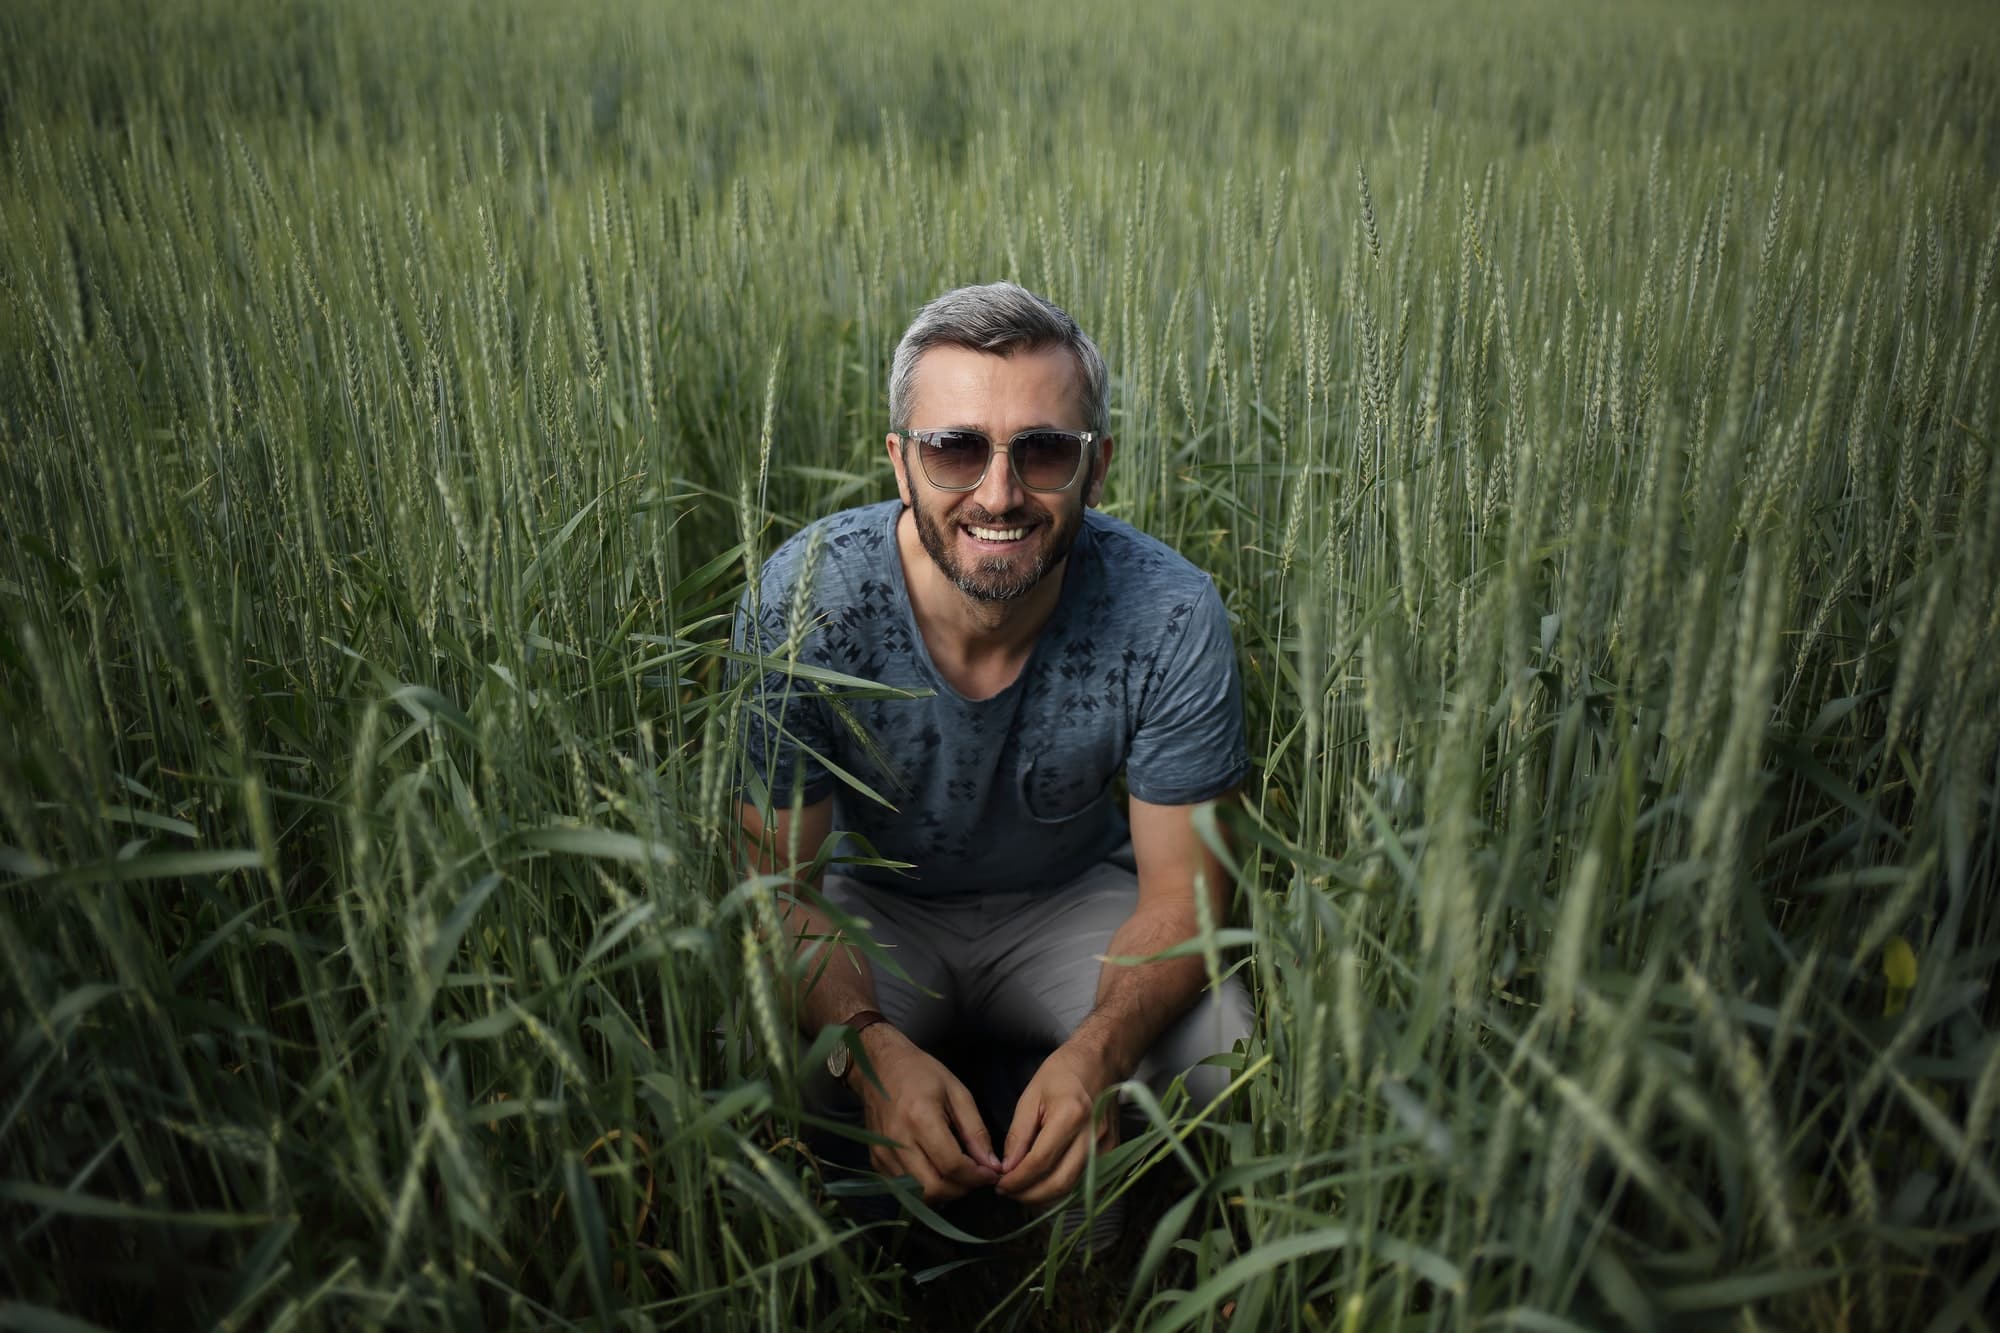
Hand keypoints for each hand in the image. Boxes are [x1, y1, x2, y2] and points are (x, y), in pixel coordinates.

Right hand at [851, 1027, 1000, 1204]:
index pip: (952, 1166)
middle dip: (961, 1190)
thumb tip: (992, 1165)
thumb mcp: (957, 1093)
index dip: (977, 1176)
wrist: (877, 1066)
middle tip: (975, 1177)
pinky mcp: (875, 1161)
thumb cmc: (921, 1074)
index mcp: (921, 1118)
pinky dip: (924, 1187)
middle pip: (933, 1189)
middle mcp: (898, 1141)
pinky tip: (936, 1170)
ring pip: (917, 1195)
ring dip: (943, 1192)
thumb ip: (975, 1131)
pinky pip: (903, 1188)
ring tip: (957, 1175)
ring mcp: (883, 1154)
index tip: (991, 1173)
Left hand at [996, 1042, 1117, 1206]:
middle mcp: (1092, 1135)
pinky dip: (1067, 1192)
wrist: (1101, 1061)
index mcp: (1070, 1115)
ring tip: (1025, 1191)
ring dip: (1047, 1197)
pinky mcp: (1113, 1151)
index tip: (1000, 1185)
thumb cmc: (1063, 1073)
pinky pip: (1088, 1184)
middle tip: (1009, 1192)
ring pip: (1075, 1190)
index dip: (1017, 1180)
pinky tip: (1049, 1186)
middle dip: (1029, 1195)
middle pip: (1059, 1183)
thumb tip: (1007, 1168)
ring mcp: (1107, 1146)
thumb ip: (1019, 1135)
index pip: (1040, 1162)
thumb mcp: (1031, 1096)